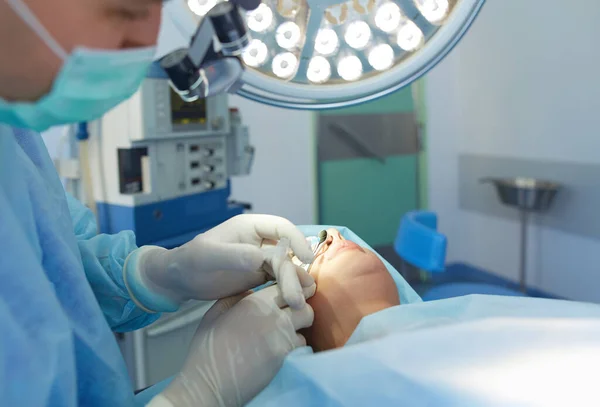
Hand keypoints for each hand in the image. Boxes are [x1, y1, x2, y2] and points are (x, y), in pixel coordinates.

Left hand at [123, 215, 314, 311]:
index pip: (281, 227)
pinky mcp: (259, 274)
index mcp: (249, 227)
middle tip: (297, 297)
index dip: (296, 240)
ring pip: (285, 268)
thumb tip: (260, 258)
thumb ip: (233, 256)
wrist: (180, 280)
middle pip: (286, 252)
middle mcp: (258, 240)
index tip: (305, 259)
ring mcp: (260, 257)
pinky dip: (286, 290)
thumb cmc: (189, 262)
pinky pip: (279, 280)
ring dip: (293, 284)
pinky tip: (291, 303)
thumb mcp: (207, 257)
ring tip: (297, 305)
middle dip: (294, 273)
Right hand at [148, 284, 314, 406]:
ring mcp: (281, 336)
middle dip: (299, 308)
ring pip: (306, 324)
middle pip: (303, 304)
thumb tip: (253, 290)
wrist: (208, 383)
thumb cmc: (208, 349)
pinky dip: (294, 346)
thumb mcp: (217, 313)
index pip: (286, 285)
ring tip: (283, 333)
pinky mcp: (285, 356)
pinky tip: (279, 349)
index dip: (289, 290)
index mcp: (254, 301)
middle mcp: (272, 315)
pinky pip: (301, 345)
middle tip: (290, 315)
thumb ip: (238, 297)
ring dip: (298, 327)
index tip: (288, 296)